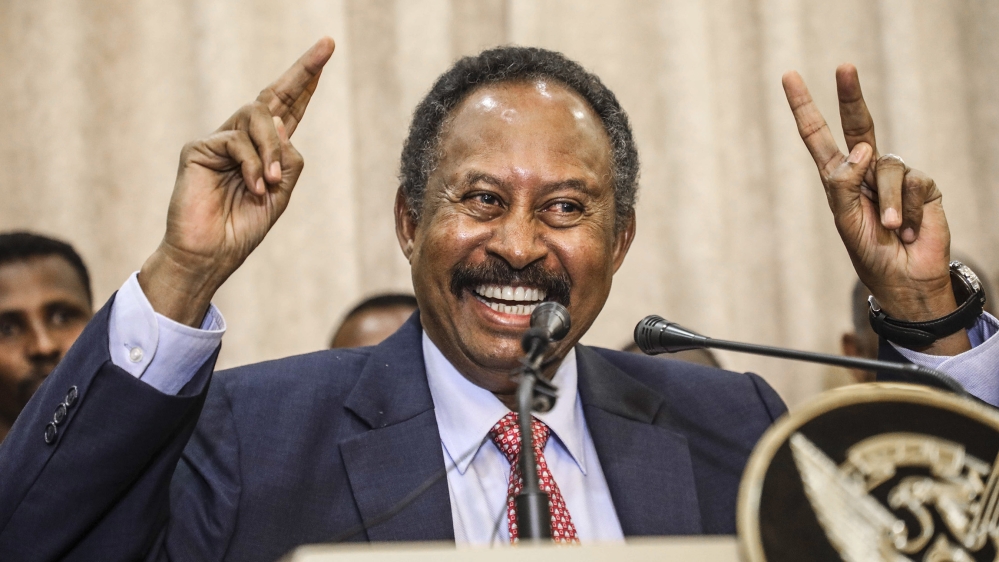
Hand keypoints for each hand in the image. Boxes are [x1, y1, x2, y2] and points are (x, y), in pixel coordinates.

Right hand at [139, 37, 334, 326]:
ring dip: (272, 150)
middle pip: (273, 97)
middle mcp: (244, 139)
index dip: (306, 83)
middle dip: (302, 71)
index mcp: (266, 151)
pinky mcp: (200, 148)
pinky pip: (237, 142)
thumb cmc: (243, 228)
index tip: (326, 52)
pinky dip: (252, 166)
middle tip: (326, 47)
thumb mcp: (280, 195)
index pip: (289, 109)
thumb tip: (281, 127)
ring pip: (260, 118)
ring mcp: (221, 141)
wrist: (211, 254)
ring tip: (271, 183)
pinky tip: (252, 188)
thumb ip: (288, 162)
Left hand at [783, 64, 969, 354]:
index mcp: (839, 177)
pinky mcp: (922, 186)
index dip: (805, 107)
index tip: (790, 76)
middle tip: (844, 66)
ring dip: (886, 203)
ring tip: (890, 229)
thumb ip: (844, 185)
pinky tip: (907, 230)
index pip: (818, 136)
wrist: (903, 280)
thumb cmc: (869, 253)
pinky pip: (912, 183)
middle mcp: (867, 170)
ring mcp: (895, 176)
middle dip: (851, 95)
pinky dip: (906, 210)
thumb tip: (863, 147)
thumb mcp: (845, 222)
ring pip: (886, 167)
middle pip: (858, 124)